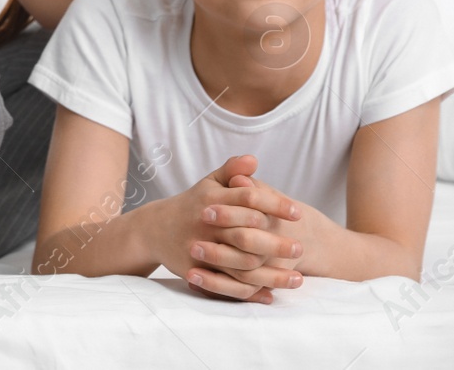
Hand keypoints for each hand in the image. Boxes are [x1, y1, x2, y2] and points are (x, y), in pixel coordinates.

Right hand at [146, 156, 301, 302]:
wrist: (153, 230)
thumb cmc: (191, 205)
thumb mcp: (208, 183)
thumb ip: (231, 171)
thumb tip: (254, 159)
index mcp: (211, 200)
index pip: (248, 198)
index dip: (274, 204)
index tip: (297, 213)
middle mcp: (206, 225)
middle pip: (246, 235)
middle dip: (276, 243)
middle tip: (300, 247)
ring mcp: (201, 249)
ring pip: (241, 265)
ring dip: (272, 274)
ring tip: (298, 278)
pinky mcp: (197, 270)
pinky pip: (228, 285)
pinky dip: (250, 292)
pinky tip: (271, 294)